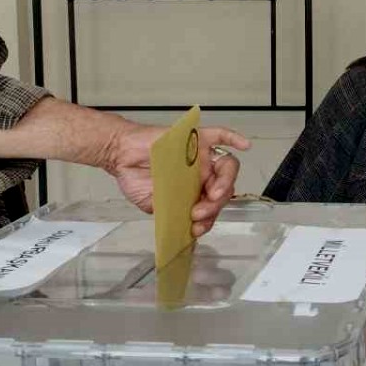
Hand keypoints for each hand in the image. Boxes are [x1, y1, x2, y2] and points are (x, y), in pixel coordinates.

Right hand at [109, 124, 250, 237]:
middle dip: (215, 205)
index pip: (213, 207)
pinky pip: (221, 135)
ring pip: (226, 166)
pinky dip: (234, 139)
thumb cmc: (137, 179)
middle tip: (199, 212)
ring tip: (213, 193)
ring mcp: (202, 157)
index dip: (209, 219)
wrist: (121, 155)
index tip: (196, 228)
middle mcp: (203, 175)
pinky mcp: (197, 138)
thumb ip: (171, 214)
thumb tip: (185, 230)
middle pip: (224, 188)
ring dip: (225, 182)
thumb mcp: (153, 205)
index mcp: (195, 192)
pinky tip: (244, 145)